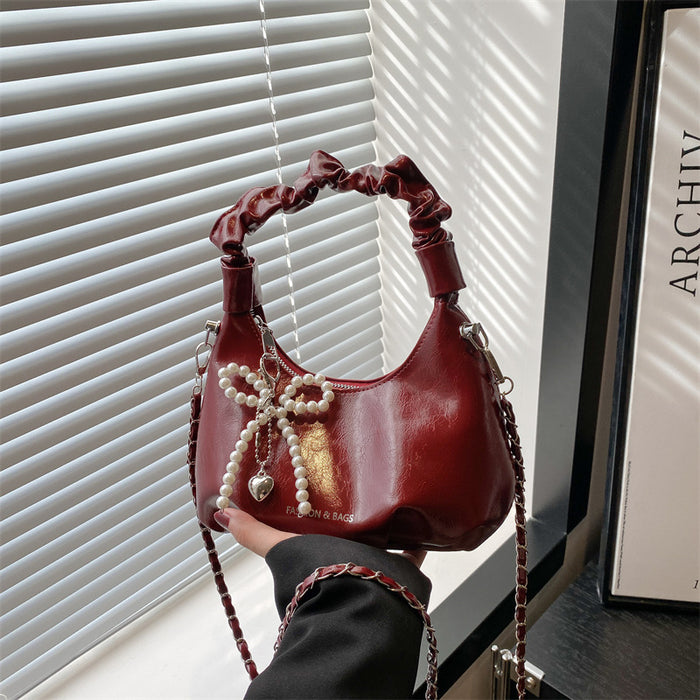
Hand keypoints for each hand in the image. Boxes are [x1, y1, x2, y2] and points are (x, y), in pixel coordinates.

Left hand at [214, 508, 426, 567]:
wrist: (362, 603)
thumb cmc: (321, 574)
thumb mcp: (283, 545)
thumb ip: (255, 533)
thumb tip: (222, 514)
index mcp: (322, 559)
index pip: (323, 541)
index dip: (325, 528)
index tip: (330, 504)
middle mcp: (349, 568)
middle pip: (353, 545)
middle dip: (356, 526)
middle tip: (360, 491)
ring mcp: (378, 572)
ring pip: (383, 548)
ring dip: (386, 530)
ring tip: (389, 497)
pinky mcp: (405, 571)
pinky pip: (413, 552)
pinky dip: (418, 537)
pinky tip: (421, 516)